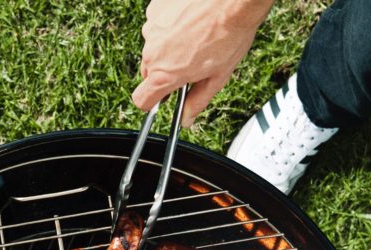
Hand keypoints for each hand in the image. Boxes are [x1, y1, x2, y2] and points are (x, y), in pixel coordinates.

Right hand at [132, 0, 275, 125]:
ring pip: (155, 46)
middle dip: (166, 71)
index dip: (151, 102)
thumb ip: (198, 101)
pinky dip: (171, 25)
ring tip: (195, 36)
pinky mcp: (155, 9)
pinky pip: (158, 24)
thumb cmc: (229, 34)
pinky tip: (190, 21)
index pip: (141, 99)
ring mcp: (152, 28)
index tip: (163, 97)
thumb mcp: (218, 76)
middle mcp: (153, 52)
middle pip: (149, 72)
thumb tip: (187, 118)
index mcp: (165, 74)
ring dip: (169, 46)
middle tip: (190, 63)